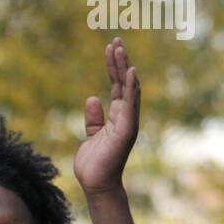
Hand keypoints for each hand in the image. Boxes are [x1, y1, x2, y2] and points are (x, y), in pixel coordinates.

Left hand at [75, 37, 139, 196]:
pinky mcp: (126, 130)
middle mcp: (127, 116)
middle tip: (116, 39)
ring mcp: (128, 122)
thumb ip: (93, 117)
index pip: (118, 86)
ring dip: (125, 68)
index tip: (110, 47)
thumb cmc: (95, 163)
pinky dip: (132, 87)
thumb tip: (92, 97)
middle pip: (125, 82)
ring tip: (120, 47)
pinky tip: (131, 71)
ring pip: (129, 89)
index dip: (114, 66)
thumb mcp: (91, 134)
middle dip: (120, 61)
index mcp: (119, 116)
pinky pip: (130, 104)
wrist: (97, 184)